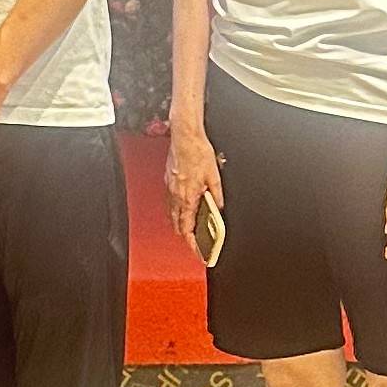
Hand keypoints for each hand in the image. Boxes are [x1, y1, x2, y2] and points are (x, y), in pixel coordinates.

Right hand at [165, 123, 221, 241]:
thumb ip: (217, 195)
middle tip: (194, 240)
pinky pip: (170, 200)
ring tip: (188, 226)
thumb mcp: (214, 176)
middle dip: (185, 234)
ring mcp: (170, 187)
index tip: (197, 250)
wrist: (185, 136)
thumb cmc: (198, 152)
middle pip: (177, 223)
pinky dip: (175, 208)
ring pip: (171, 213)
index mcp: (188, 197)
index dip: (192, 242)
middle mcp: (176, 195)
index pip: (187, 227)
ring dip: (179, 222)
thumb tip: (219, 207)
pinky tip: (182, 206)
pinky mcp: (168, 179)